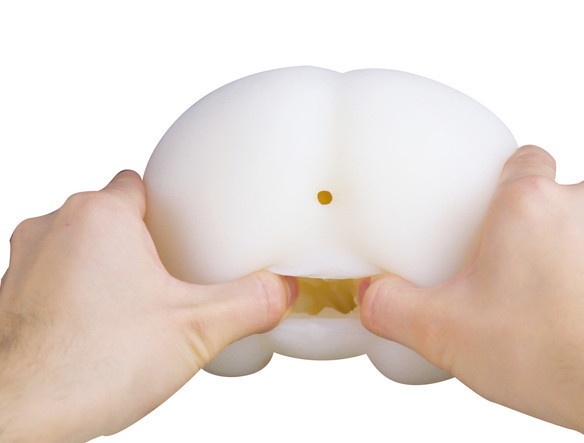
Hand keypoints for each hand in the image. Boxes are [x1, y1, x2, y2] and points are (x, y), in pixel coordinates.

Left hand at [0, 171, 296, 441]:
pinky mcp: (11, 295)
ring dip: (106, 266)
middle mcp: (54, 227)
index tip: (182, 230)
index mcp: (100, 217)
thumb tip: (282, 291)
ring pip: (80, 245)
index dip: (166, 207)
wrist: (18, 416)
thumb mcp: (196, 329)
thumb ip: (250, 303)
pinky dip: (77, 292)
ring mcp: (25, 261)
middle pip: (111, 215)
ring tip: (135, 305)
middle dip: (140, 242)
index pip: (138, 183)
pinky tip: (100, 328)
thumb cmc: (89, 365)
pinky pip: (54, 275)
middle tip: (168, 278)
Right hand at [359, 145, 583, 440]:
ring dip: (568, 250)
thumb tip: (371, 296)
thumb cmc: (557, 356)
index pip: (520, 157)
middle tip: (507, 270)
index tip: (490, 209)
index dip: (503, 180)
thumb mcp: (444, 333)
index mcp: (528, 204)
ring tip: (546, 296)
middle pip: (550, 195)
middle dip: (529, 227)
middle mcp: (583, 205)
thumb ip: (390, 307)